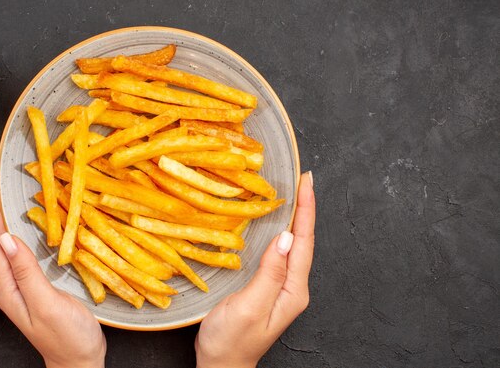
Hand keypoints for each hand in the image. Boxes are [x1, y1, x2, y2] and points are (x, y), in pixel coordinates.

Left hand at [0, 173, 105, 367]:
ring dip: (5, 217)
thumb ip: (26, 273)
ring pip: (9, 244)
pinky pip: (24, 251)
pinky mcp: (36, 285)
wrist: (79, 362)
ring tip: (5, 194)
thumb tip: (6, 238)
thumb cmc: (67, 338)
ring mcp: (23, 285)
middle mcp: (10, 284)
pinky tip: (28, 223)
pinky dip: (23, 231)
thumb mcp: (46, 305)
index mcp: (8, 287)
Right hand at [195, 171, 314, 367]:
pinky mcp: (267, 286)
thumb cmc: (231, 341)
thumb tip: (285, 238)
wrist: (221, 365)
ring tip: (293, 192)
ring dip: (294, 217)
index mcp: (292, 290)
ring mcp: (280, 287)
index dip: (306, 210)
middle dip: (304, 208)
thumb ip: (269, 274)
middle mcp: (292, 286)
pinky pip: (277, 251)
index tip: (306, 182)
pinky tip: (273, 221)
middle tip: (302, 178)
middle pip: (302, 240)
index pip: (304, 242)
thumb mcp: (249, 307)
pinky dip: (278, 230)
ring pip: (291, 244)